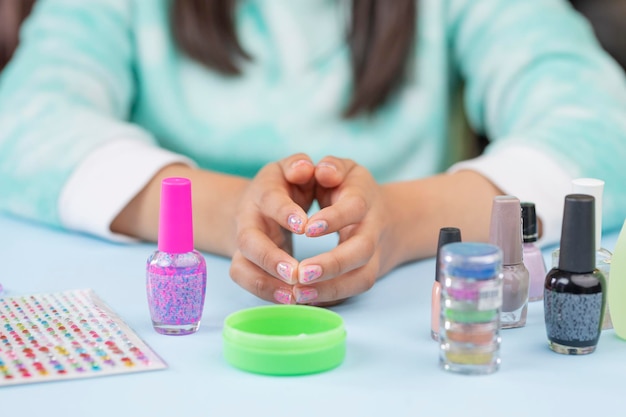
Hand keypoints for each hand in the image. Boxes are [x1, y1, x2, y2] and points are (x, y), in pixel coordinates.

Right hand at [229, 153, 317, 303]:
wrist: (259, 203)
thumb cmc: (286, 184)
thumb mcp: (293, 168)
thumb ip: (301, 166)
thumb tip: (306, 167)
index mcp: (263, 191)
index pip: (270, 200)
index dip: (285, 212)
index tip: (306, 226)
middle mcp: (248, 219)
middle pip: (249, 241)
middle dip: (270, 258)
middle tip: (296, 272)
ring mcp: (243, 245)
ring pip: (242, 267)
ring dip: (266, 283)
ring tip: (293, 295)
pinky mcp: (246, 264)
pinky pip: (248, 282)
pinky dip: (268, 293)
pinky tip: (291, 301)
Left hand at [292, 156, 393, 304]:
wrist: (389, 219)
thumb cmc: (354, 190)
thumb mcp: (345, 170)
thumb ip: (331, 167)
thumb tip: (322, 170)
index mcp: (365, 200)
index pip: (354, 209)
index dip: (333, 219)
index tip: (306, 229)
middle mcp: (373, 231)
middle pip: (361, 251)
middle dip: (332, 264)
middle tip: (301, 272)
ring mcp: (374, 257)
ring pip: (361, 278)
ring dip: (331, 288)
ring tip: (299, 293)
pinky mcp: (368, 274)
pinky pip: (353, 292)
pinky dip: (331, 298)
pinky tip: (305, 299)